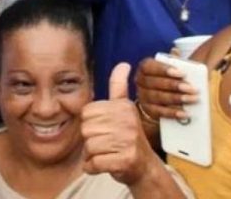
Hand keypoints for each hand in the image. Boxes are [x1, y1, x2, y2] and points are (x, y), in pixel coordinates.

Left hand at [82, 63, 161, 185]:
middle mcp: (127, 121)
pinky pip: (93, 163)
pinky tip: (105, 165)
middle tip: (107, 144)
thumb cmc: (128, 137)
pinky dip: (93, 167)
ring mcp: (127, 141)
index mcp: (123, 106)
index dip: (91, 124)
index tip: (105, 129)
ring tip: (108, 154)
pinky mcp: (125, 160)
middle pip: (86, 130)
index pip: (87, 113)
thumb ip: (119, 86)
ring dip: (93, 155)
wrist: (144, 167)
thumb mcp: (124, 109)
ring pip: (88, 147)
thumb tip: (123, 63)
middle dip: (91, 141)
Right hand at [133, 57, 196, 121]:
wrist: (160, 97)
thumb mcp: (170, 68)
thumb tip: (175, 51)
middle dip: (175, 86)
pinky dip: (173, 113)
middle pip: (154, 83)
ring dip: (176, 99)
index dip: (164, 69)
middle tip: (192, 88)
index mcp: (144, 68)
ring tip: (192, 99)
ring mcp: (142, 97)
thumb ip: (173, 60)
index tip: (182, 73)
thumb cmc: (168, 79)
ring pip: (158, 97)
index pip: (149, 66)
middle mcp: (140, 81)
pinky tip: (185, 113)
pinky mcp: (147, 110)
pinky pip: (159, 112)